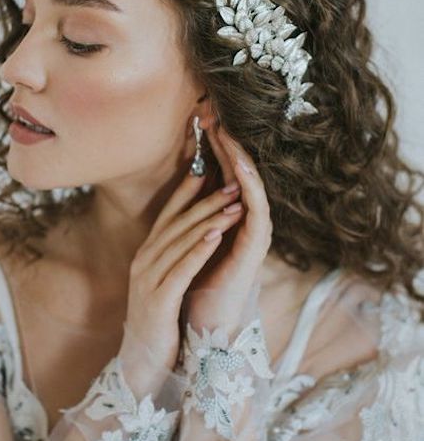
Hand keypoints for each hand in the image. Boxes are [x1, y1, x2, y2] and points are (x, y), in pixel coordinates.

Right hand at [119, 142, 246, 384]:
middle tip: (233, 181)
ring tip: (234, 202)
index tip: (209, 167)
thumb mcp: (164, 281)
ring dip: (209, 220)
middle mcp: (144, 261)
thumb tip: (197, 228)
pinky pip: (181, 269)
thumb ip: (174, 255)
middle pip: (177, 223)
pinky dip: (199, 250)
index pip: (168, 214)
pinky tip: (217, 235)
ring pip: (181, 241)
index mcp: (146, 255)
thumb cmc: (159, 320)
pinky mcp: (158, 301)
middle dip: (206, 200)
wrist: (142, 363)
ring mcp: (148, 280)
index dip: (187, 189)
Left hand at [183, 123, 272, 337]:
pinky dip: (248, 192)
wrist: (202, 326)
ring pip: (250, 189)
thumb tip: (185, 183)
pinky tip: (239, 171)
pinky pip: (255, 213)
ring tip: (228, 134)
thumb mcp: (190, 239)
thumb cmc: (195, 284)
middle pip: (239, 174)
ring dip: (241, 161)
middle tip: (216, 114)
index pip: (224, 174)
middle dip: (228, 145)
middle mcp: (245, 222)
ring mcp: (252, 235)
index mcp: (228, 218)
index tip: (203, 120)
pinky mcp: (255, 250)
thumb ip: (193, 213)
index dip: (215, 148)